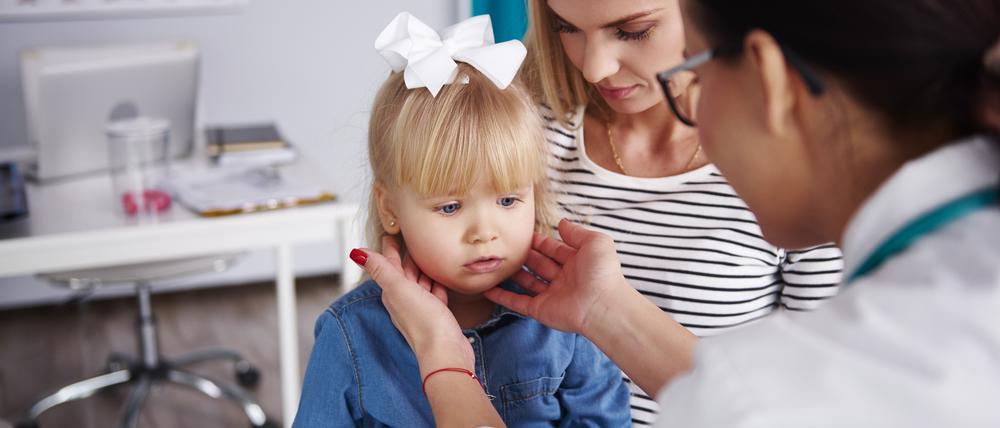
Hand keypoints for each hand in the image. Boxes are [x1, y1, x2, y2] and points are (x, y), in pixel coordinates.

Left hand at [352, 236, 473, 375]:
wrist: (445, 353)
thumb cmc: (424, 323)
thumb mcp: (399, 290)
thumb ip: (380, 269)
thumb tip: (355, 252)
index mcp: (393, 293)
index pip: (389, 265)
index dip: (389, 250)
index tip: (389, 235)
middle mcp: (405, 300)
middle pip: (404, 273)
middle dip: (406, 256)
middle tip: (410, 239)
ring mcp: (421, 308)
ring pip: (419, 283)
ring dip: (421, 269)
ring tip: (427, 254)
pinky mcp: (437, 315)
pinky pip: (434, 294)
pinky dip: (436, 284)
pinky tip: (441, 278)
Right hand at [484, 219, 630, 334]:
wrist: (602, 305)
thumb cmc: (602, 272)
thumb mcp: (595, 242)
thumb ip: (576, 232)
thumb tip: (561, 222)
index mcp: (577, 262)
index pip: (553, 249)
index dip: (540, 241)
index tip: (524, 233)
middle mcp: (563, 278)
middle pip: (539, 264)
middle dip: (525, 255)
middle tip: (507, 245)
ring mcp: (551, 295)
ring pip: (528, 282)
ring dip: (514, 273)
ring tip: (497, 261)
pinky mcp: (540, 309)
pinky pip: (518, 302)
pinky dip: (503, 296)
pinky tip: (488, 288)